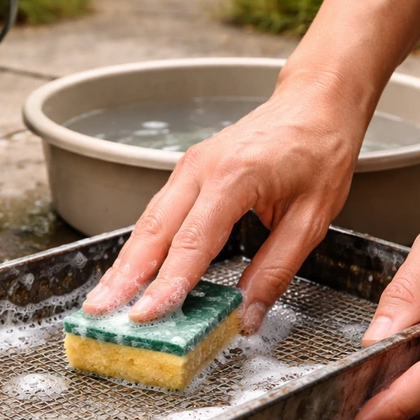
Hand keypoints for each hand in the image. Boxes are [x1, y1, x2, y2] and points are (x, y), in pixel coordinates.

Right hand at [82, 73, 369, 332]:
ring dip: (125, 263)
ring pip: (149, 222)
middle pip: (154, 230)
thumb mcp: (312, 219)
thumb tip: (248, 316)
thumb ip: (276, 270)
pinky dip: (141, 246)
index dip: (167, 283)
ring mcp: (190, 167)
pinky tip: (130, 272)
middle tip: (100, 313)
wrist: (315, 102)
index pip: (193, 241)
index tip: (146, 315)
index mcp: (236, 176)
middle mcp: (202, 168)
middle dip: (125, 276)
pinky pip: (158, 213)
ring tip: (104, 300)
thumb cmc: (320, 152)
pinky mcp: (188, 172)